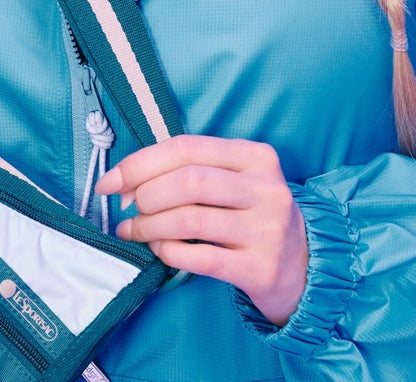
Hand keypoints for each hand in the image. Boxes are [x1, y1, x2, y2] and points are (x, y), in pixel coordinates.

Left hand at [95, 135, 308, 326]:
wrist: (304, 265)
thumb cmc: (252, 214)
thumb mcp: (236, 179)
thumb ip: (191, 170)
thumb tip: (126, 181)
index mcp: (256, 156)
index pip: (187, 148)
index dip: (142, 163)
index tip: (111, 181)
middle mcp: (266, 189)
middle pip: (188, 182)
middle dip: (145, 195)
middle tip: (126, 209)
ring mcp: (267, 230)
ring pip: (190, 220)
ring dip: (150, 226)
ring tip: (133, 231)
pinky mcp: (261, 268)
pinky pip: (201, 258)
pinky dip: (170, 252)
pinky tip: (159, 250)